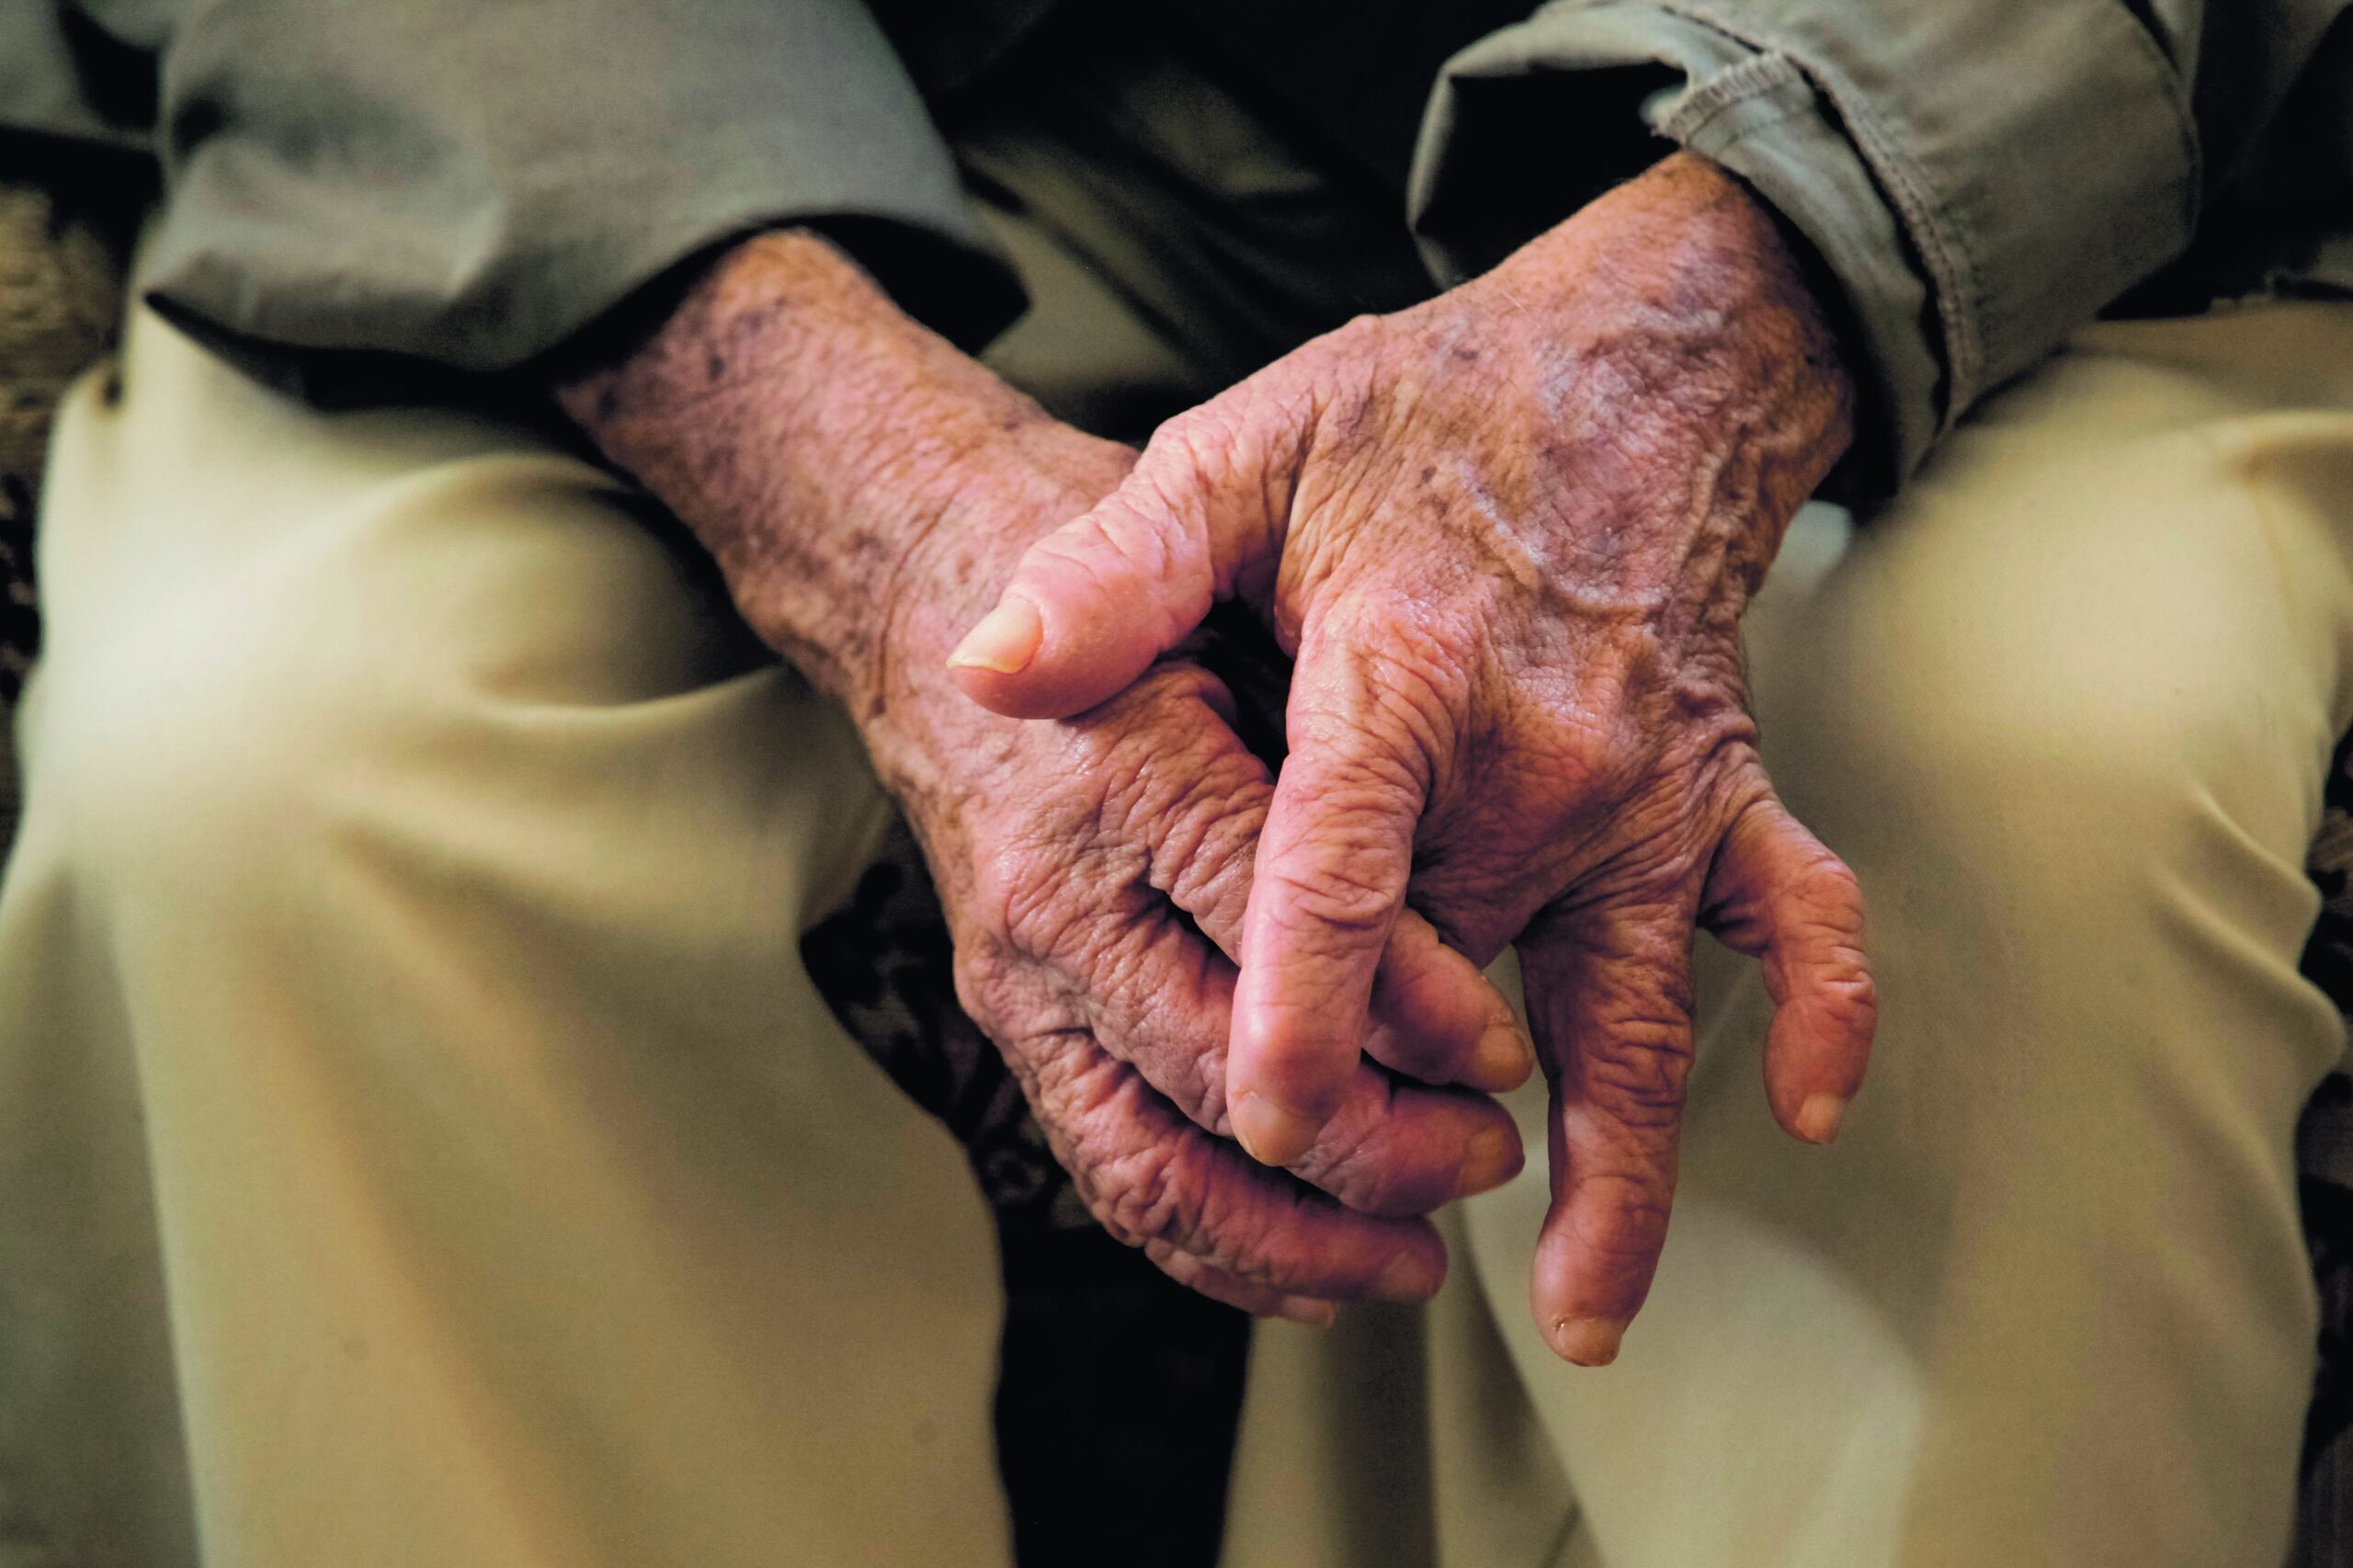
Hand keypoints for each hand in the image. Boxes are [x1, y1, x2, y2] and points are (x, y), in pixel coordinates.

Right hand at [556, 231, 1530, 1318]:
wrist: (932, 605)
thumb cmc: (1127, 602)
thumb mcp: (1226, 590)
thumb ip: (1323, 713)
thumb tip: (1449, 861)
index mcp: (1127, 771)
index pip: (1271, 920)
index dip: (1402, 1007)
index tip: (1503, 1052)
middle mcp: (1056, 891)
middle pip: (1216, 1067)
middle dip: (1371, 1144)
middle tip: (1485, 1152)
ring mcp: (1019, 977)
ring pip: (1152, 1162)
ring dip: (1297, 1237)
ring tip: (1417, 1252)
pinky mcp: (1010, 1029)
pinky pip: (1106, 1175)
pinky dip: (1214, 1253)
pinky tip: (1317, 1276)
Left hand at [951, 156, 1878, 1359]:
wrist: (1631, 366)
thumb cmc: (1413, 417)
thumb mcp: (1242, 452)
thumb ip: (1117, 570)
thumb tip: (987, 668)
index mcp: (1406, 672)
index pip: (1341, 860)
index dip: (1303, 996)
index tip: (1267, 1122)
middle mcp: (1544, 752)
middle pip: (1467, 975)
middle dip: (1409, 1115)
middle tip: (1357, 1244)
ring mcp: (1651, 785)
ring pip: (1637, 1003)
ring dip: (1624, 1166)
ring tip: (1586, 1318)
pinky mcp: (1724, 788)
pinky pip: (1798, 913)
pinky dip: (1822, 1007)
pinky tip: (1807, 1110)